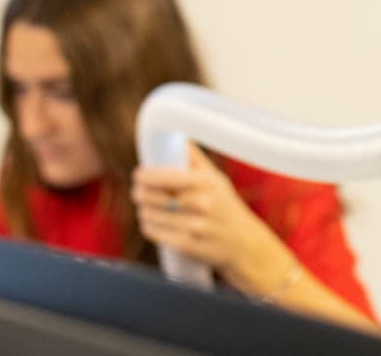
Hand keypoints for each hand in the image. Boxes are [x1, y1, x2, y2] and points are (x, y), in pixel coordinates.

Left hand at [131, 142, 282, 284]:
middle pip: (153, 196)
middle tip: (138, 190)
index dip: (145, 175)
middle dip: (139, 192)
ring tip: (145, 206)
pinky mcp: (186, 245)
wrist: (243, 243)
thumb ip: (194, 158)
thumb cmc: (226, 206)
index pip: (166, 176)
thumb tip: (175, 135)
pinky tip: (150, 221)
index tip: (138, 174)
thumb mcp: (217, 179)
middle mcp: (201, 204)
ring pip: (150, 214)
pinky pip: (153, 232)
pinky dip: (147, 225)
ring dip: (142, 209)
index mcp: (207, 183)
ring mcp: (194, 226)